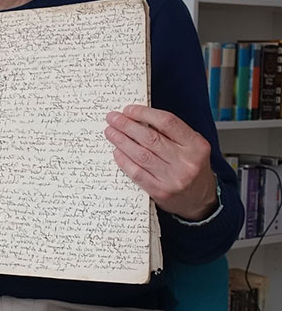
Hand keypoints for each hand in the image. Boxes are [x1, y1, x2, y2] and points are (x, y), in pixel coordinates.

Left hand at [104, 104, 217, 220]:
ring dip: (121, 141)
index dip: (144, 113)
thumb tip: (138, 118)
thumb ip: (170, 133)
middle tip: (113, 118)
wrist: (200, 200)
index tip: (128, 110)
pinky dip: (124, 160)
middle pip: (150, 138)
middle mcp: (186, 162)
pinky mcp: (160, 191)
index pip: (167, 122)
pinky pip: (136, 173)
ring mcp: (173, 178)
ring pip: (141, 154)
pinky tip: (117, 151)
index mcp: (196, 145)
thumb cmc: (192, 168)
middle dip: (127, 125)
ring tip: (110, 132)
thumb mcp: (191, 147)